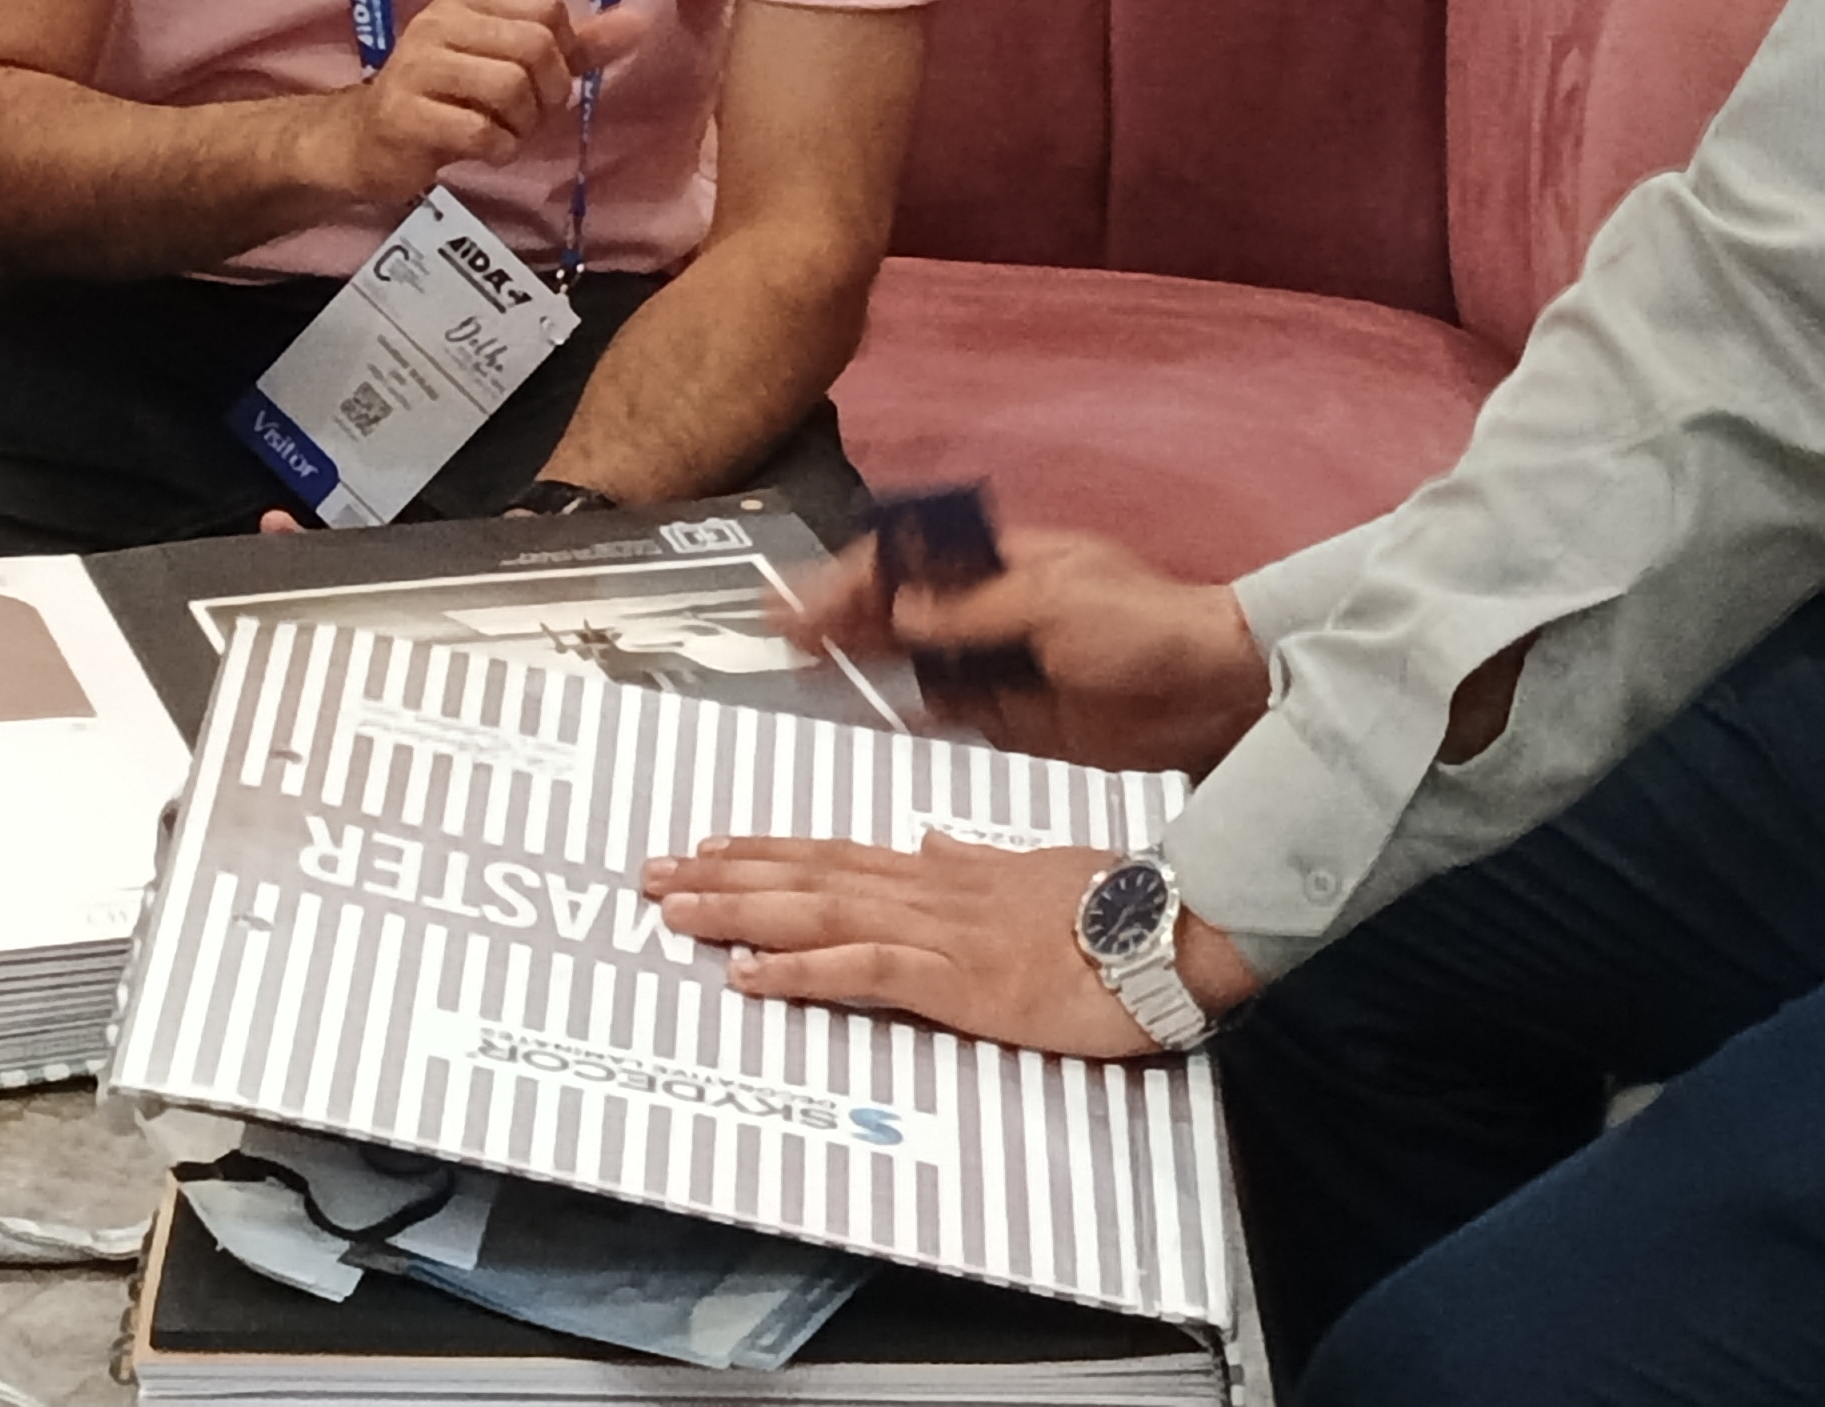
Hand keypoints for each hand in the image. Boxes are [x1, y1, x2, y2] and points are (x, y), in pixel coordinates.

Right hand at [316, 0, 647, 207]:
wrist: (365, 141)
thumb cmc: (448, 101)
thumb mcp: (509, 65)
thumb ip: (575, 47)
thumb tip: (639, 20)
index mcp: (467, 0)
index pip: (547, 8)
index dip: (563, 53)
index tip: (543, 81)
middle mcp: (438, 21)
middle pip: (535, 46)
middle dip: (548, 94)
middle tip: (528, 116)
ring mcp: (417, 65)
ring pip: (510, 86)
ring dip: (522, 125)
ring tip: (504, 133)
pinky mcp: (404, 113)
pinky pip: (481, 131)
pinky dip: (498, 150)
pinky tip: (483, 151)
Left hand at [642, 834, 1252, 1056]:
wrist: (1169, 927)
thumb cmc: (1113, 902)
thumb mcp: (1031, 869)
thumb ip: (973, 862)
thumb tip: (932, 844)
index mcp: (942, 872)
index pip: (833, 854)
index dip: (764, 851)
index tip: (707, 846)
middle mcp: (926, 891)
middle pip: (806, 876)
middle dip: (725, 876)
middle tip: (655, 874)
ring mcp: (938, 932)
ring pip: (817, 912)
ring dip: (739, 912)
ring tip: (675, 911)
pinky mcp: (958, 980)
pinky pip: (862, 972)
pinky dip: (799, 971)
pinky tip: (749, 974)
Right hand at [776, 525, 1268, 772]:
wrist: (1213, 695)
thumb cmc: (1148, 626)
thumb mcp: (1054, 603)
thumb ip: (970, 613)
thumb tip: (899, 613)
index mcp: (998, 561)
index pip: (906, 558)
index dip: (850, 575)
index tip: (804, 595)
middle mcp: (987, 607)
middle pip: (896, 607)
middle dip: (838, 615)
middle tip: (781, 631)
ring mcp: (994, 660)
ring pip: (908, 657)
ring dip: (858, 660)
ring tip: (804, 667)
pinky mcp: (1007, 713)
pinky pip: (939, 706)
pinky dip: (900, 707)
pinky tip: (864, 709)